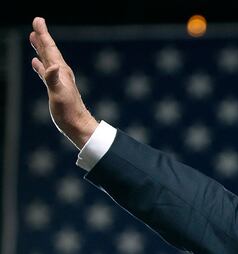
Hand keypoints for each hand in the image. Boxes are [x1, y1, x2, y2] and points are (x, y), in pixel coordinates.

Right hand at [30, 17, 97, 148]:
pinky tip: (36, 62)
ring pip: (47, 59)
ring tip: (34, 38)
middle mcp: (61, 73)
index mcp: (60, 71)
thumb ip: (53, 80)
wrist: (77, 125)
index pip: (50, 48)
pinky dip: (40, 64)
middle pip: (49, 50)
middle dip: (42, 37)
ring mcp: (58, 80)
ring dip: (40, 48)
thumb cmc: (68, 112)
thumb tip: (51, 66)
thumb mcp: (59, 95)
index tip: (38, 20)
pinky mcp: (56, 88)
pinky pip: (45, 71)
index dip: (43, 34)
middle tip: (37, 22)